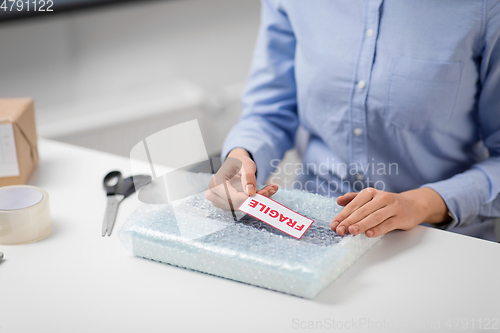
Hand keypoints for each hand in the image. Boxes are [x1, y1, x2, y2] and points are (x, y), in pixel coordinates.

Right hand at [205, 148, 277, 209]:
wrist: (234, 165)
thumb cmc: (238, 162)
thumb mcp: (245, 164)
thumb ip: (248, 176)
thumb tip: (250, 192)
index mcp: (215, 183)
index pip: (232, 197)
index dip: (249, 198)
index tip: (265, 193)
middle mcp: (213, 195)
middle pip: (237, 203)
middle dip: (256, 198)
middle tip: (271, 189)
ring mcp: (218, 202)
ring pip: (241, 207)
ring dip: (257, 200)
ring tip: (269, 188)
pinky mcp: (226, 206)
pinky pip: (242, 207)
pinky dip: (255, 201)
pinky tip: (264, 192)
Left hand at [331, 187, 449, 236]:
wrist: (413, 204)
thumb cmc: (387, 203)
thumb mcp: (370, 198)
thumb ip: (354, 199)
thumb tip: (338, 201)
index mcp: (370, 192)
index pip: (354, 204)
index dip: (342, 215)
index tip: (334, 225)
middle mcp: (381, 198)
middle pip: (363, 211)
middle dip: (349, 221)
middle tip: (340, 230)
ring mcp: (392, 207)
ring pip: (375, 217)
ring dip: (362, 224)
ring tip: (351, 231)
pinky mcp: (401, 217)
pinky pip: (388, 224)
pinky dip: (378, 229)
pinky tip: (369, 234)